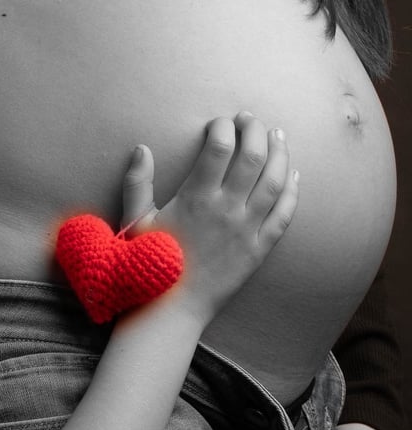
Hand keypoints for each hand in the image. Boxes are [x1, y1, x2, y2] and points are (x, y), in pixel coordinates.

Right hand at [122, 112, 298, 322]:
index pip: (220, 148)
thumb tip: (141, 148)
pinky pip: (284, 214)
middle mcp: (226, 210)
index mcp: (195, 199)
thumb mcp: (135, 222)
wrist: (171, 309)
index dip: (223, 128)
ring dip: (279, 152)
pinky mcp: (259, 249)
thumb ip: (137, 183)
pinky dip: (292, 190)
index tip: (219, 123)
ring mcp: (247, 230)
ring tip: (277, 135)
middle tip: (250, 120)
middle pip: (253, 157)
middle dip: (255, 130)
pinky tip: (293, 174)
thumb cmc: (147, 265)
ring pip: (275, 181)